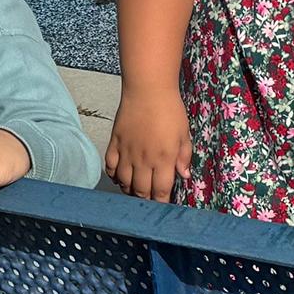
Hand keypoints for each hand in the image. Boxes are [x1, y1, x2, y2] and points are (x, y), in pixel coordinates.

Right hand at [105, 87, 191, 202]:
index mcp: (163, 159)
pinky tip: (120, 177)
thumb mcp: (184, 133)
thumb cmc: (171, 110)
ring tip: (136, 190)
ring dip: (130, 190)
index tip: (164, 204)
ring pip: (124, 182)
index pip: (161, 191)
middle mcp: (143, 160)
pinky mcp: (114, 143)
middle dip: (146, 200)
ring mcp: (126, 152)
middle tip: (150, 199)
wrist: (148, 89)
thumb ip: (184, 156)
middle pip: (141, 191)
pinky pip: (110, 167)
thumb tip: (183, 176)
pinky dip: (114, 176)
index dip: (162, 202)